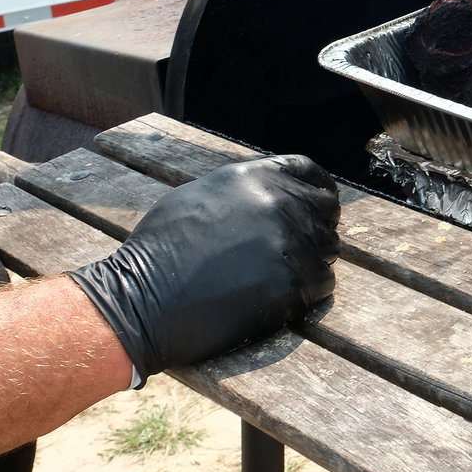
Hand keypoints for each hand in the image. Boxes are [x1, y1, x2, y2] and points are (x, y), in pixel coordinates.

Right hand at [67, 155, 339, 385]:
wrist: (144, 298)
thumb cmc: (161, 248)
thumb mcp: (202, 195)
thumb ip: (244, 190)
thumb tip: (270, 194)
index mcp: (255, 177)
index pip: (309, 172)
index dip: (317, 189)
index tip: (319, 204)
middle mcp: (278, 202)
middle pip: (325, 210)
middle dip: (317, 226)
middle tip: (302, 246)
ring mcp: (288, 243)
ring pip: (327, 248)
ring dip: (314, 259)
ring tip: (287, 273)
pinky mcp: (291, 283)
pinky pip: (323, 282)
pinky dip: (311, 289)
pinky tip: (287, 295)